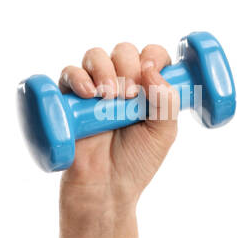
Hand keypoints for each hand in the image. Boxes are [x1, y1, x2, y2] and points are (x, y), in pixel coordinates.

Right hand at [58, 42, 180, 202]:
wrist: (106, 187)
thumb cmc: (137, 161)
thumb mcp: (164, 133)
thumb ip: (167, 103)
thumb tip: (153, 71)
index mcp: (148, 89)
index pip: (152, 56)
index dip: (154, 56)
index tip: (152, 70)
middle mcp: (122, 84)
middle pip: (123, 51)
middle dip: (129, 65)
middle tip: (130, 95)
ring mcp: (95, 89)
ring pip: (96, 56)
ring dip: (105, 69)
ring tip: (110, 97)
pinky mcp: (69, 98)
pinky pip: (69, 73)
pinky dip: (79, 78)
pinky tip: (89, 94)